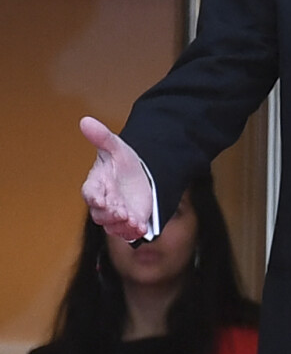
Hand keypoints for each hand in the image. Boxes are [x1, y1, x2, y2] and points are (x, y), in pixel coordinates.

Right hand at [80, 116, 152, 241]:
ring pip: (113, 226)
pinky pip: (128, 232)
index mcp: (95, 184)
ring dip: (123, 226)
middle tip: (122, 213)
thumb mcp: (115, 147)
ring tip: (134, 222)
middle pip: (100, 214)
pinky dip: (133, 232)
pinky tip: (142, 229)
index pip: (90, 193)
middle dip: (111, 214)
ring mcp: (115, 215)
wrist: (141, 175)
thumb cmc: (122, 161)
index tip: (100, 200)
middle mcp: (103, 203)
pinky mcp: (129, 222)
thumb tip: (85, 120)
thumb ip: (102, 137)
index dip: (94, 198)